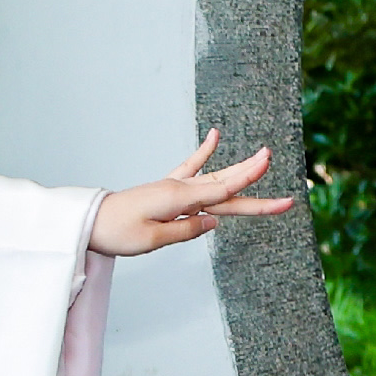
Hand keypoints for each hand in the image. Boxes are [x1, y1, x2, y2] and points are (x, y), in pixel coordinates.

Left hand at [88, 129, 291, 256]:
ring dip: (240, 172)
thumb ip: (184, 230)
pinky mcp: (166, 189)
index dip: (248, 183)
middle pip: (225, 189)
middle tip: (288, 196)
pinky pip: (190, 168)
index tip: (270, 172)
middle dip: (256, 187)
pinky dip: (203, 153)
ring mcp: (173, 187)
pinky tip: (215, 136)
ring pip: (215, 180)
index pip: (221, 193)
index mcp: (178, 200)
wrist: (87, 222)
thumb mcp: (150, 239)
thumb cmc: (114, 232)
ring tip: (265, 159)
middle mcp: (179, 189)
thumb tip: (213, 223)